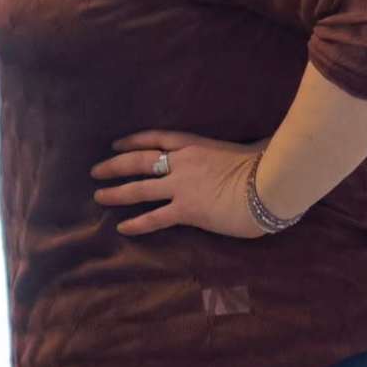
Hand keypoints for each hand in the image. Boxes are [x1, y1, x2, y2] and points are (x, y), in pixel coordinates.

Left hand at [91, 129, 272, 240]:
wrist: (271, 184)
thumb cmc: (269, 163)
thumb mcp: (254, 147)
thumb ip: (249, 146)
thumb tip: (263, 144)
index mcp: (196, 145)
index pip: (155, 139)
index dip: (132, 141)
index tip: (115, 144)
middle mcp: (182, 163)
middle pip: (139, 161)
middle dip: (114, 165)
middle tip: (95, 171)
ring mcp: (182, 186)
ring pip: (139, 189)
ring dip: (116, 192)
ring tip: (98, 196)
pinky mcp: (187, 210)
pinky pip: (155, 218)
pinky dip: (137, 223)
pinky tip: (123, 227)